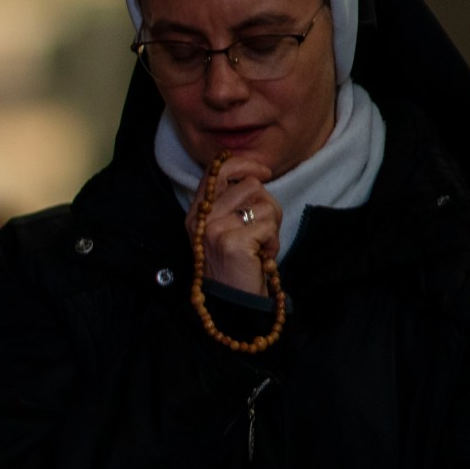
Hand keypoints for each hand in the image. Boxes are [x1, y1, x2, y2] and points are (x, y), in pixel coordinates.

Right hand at [191, 154, 280, 292]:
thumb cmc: (238, 265)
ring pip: (263, 203)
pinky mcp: (232, 243)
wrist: (234, 305)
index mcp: (196, 213)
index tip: (265, 171)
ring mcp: (213, 230)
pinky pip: (268, 224)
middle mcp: (201, 219)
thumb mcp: (227, 228)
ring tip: (260, 245)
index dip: (245, 163)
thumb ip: (234, 202)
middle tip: (262, 229)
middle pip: (249, 184)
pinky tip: (262, 256)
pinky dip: (272, 241)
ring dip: (272, 224)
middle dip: (266, 204)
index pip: (217, 169)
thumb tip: (256, 174)